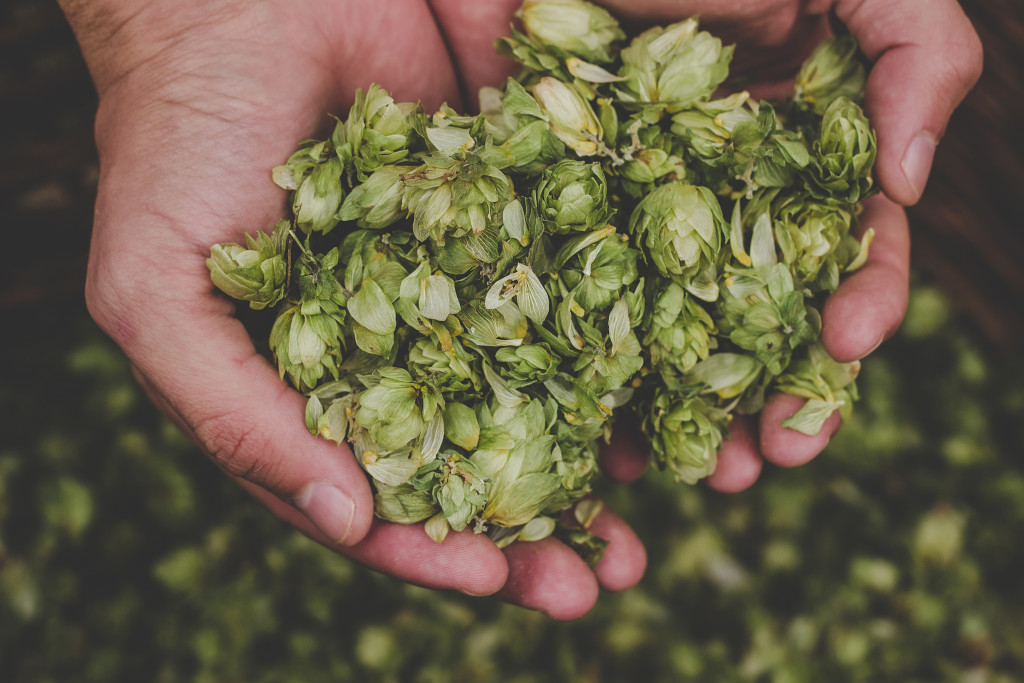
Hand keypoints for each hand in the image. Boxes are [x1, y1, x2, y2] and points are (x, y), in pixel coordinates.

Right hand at [60, 0, 643, 620]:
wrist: (238, 0)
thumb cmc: (174, 148)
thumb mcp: (155, 295)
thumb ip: (232, 416)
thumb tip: (344, 516)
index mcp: (309, 388)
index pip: (376, 494)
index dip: (431, 549)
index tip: (496, 582)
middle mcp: (391, 350)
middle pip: (470, 460)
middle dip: (530, 528)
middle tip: (593, 581)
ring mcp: (454, 286)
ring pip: (533, 389)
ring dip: (587, 458)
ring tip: (641, 516)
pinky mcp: (506, 216)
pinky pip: (568, 291)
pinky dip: (608, 346)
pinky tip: (651, 396)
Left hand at [428, 0, 978, 491]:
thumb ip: (919, 54)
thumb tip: (910, 184)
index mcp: (802, 154)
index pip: (849, 252)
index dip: (859, 307)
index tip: (842, 350)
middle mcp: (726, 199)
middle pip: (761, 321)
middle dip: (771, 399)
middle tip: (763, 465)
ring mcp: (642, 216)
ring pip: (675, 335)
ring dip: (690, 413)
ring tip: (697, 472)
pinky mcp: (565, 219)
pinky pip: (584, 310)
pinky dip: (596, 375)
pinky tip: (604, 433)